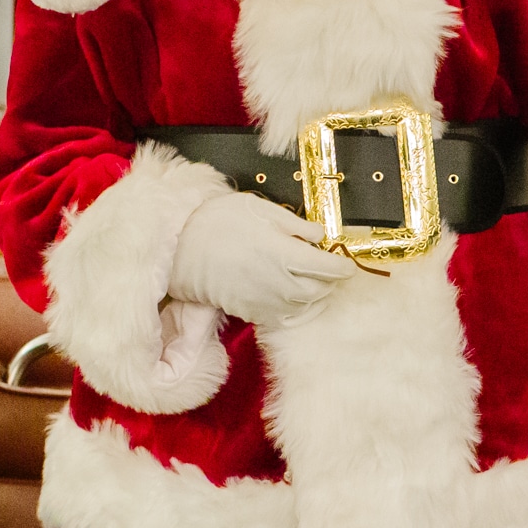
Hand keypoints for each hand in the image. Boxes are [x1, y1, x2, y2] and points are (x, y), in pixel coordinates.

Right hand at [169, 190, 354, 327]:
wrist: (181, 249)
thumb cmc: (219, 222)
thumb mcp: (262, 209)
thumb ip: (296, 225)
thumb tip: (319, 235)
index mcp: (289, 256)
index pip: (331, 268)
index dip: (342, 265)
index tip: (345, 262)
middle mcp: (283, 284)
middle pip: (322, 289)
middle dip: (330, 280)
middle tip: (328, 269)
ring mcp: (268, 301)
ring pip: (306, 306)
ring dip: (314, 296)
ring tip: (311, 282)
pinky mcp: (254, 312)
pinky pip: (286, 317)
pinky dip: (296, 310)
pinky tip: (292, 297)